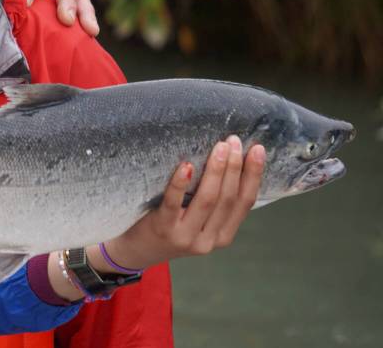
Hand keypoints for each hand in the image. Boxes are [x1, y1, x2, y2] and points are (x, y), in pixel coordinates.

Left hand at [101, 136, 264, 270]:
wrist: (136, 252)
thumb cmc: (170, 228)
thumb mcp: (199, 223)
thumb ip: (214, 204)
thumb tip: (231, 162)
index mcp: (222, 236)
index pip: (244, 203)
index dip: (253, 176)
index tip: (258, 150)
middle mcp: (208, 240)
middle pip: (227, 199)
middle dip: (235, 168)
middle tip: (235, 141)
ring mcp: (186, 236)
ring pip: (207, 200)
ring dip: (216, 171)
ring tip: (221, 148)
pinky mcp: (163, 229)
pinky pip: (173, 203)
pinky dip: (181, 183)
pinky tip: (187, 166)